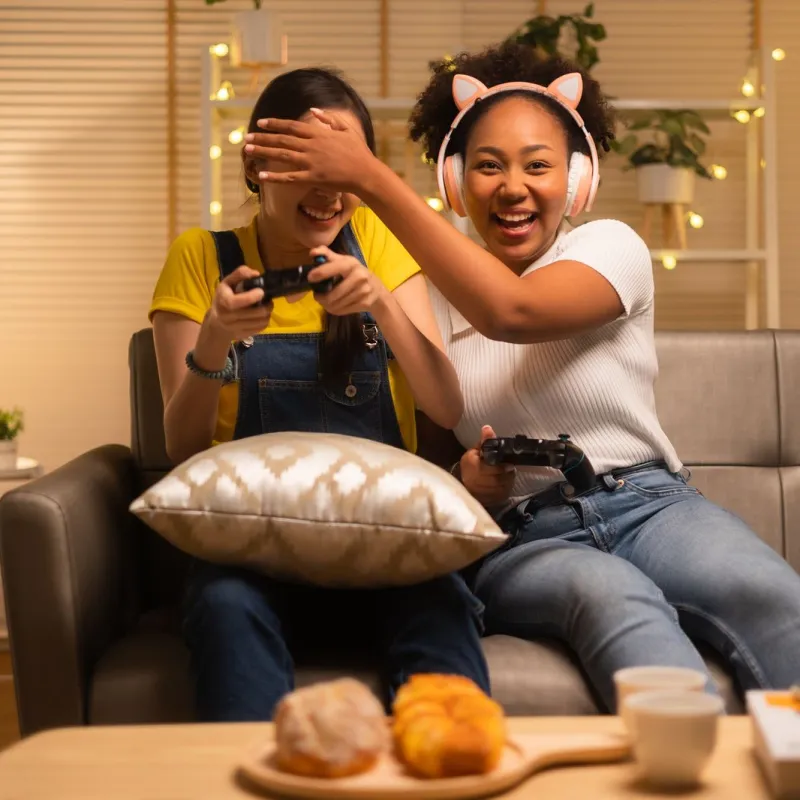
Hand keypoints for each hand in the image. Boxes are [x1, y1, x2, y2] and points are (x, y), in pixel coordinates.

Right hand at [206, 265, 272, 340]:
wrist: (217, 323)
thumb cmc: (223, 299)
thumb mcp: (227, 283)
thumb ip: (239, 274)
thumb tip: (256, 274)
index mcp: (224, 302)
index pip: (240, 302)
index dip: (253, 297)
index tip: (261, 291)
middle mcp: (229, 318)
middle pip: (256, 313)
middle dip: (267, 306)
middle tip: (268, 300)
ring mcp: (236, 328)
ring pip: (260, 322)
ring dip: (268, 314)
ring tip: (267, 307)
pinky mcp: (243, 335)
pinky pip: (260, 329)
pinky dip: (265, 321)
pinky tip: (262, 316)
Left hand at [242, 109, 373, 191]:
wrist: (366, 172)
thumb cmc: (358, 152)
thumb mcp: (345, 130)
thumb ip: (328, 119)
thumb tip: (313, 110)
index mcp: (318, 133)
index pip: (291, 126)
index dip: (274, 124)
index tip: (261, 123)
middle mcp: (311, 145)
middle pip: (282, 139)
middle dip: (262, 137)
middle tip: (246, 138)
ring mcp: (311, 162)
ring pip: (282, 155)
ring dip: (263, 152)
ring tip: (247, 151)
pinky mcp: (313, 178)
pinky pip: (290, 177)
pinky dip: (275, 177)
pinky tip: (262, 176)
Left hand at [307, 246, 386, 315]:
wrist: (377, 290)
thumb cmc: (356, 273)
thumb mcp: (344, 261)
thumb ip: (327, 255)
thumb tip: (313, 253)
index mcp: (352, 264)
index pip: (335, 268)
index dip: (321, 273)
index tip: (310, 278)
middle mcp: (360, 276)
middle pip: (333, 294)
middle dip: (320, 297)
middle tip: (317, 296)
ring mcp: (363, 291)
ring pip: (336, 304)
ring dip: (326, 305)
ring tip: (325, 301)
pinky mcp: (365, 303)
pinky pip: (342, 310)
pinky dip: (335, 310)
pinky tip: (335, 305)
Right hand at [459, 425, 515, 507]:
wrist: (462, 483)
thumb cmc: (470, 465)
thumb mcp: (475, 451)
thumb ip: (484, 441)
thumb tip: (488, 428)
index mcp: (473, 466)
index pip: (492, 468)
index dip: (502, 466)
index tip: (509, 463)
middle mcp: (476, 482)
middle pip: (499, 479)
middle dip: (507, 473)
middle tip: (510, 468)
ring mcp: (483, 493)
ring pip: (503, 487)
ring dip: (508, 481)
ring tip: (507, 475)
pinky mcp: (489, 501)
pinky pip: (503, 494)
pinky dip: (506, 488)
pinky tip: (504, 484)